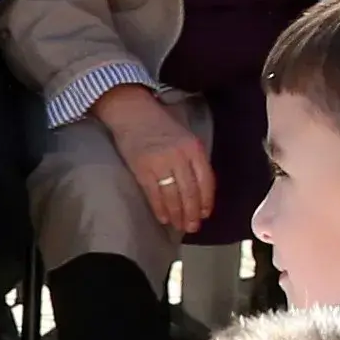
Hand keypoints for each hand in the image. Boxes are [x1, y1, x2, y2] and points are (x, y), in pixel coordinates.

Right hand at [95, 79, 212, 239]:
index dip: (206, 201)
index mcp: (194, 148)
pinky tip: (163, 217)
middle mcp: (180, 156)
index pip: (206, 180)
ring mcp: (160, 163)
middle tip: (193, 227)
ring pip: (173, 196)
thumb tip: (197, 190)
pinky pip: (154, 194)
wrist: (132, 112)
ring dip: (177, 214)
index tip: (205, 214)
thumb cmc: (159, 125)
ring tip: (179, 226)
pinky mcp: (142, 168)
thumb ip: (192, 160)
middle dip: (192, 213)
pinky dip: (159, 208)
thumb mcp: (184, 138)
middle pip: (190, 191)